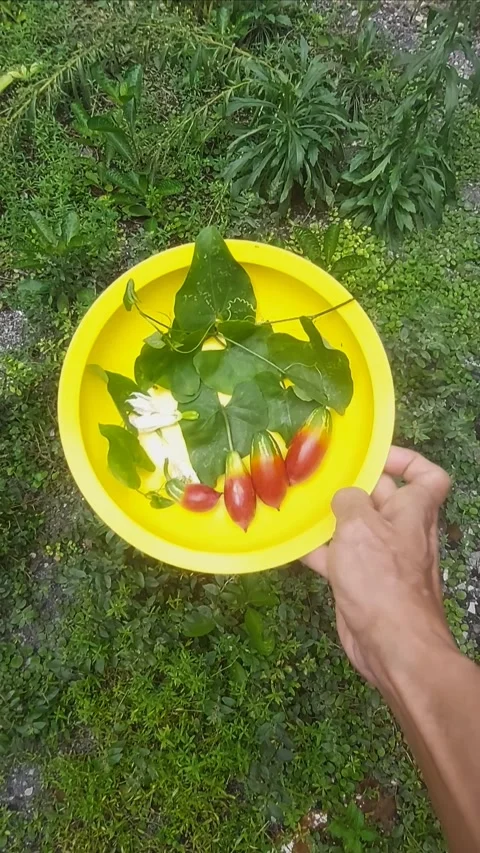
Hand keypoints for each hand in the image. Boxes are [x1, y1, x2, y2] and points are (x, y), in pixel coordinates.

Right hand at [303, 446, 454, 689]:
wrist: (392, 645)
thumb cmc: (381, 579)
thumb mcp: (360, 526)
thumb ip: (349, 501)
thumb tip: (344, 497)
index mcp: (414, 511)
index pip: (427, 476)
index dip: (406, 461)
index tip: (375, 458)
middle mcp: (402, 531)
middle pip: (383, 498)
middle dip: (355, 486)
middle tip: (321, 477)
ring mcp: (382, 559)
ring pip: (358, 528)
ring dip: (333, 518)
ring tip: (302, 506)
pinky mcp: (363, 583)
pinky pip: (341, 558)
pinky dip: (320, 551)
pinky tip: (294, 545)